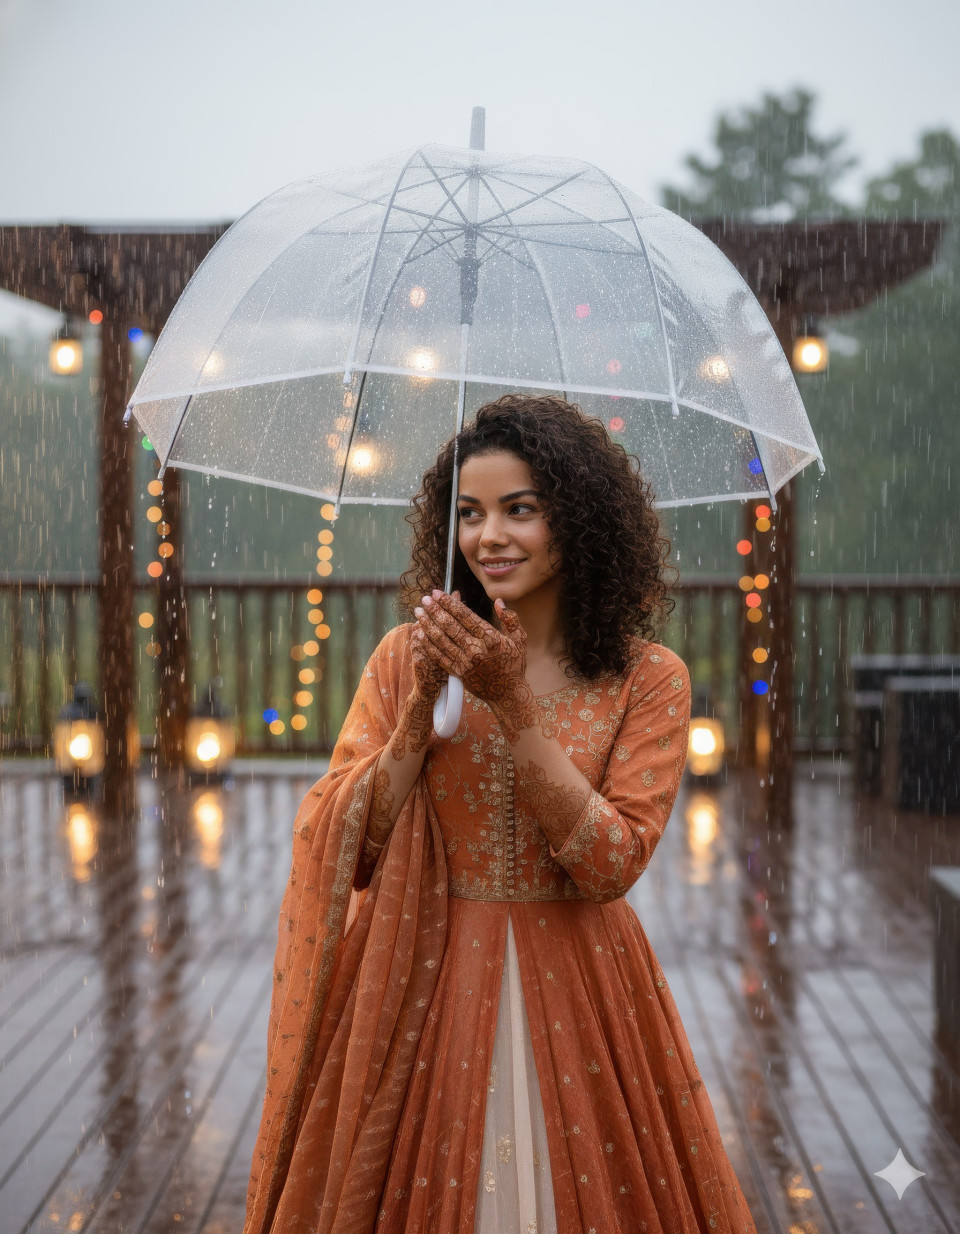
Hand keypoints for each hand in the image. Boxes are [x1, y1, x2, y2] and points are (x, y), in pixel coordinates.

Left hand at [415, 591, 537, 740]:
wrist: (508, 694)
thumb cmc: (514, 664)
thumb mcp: (520, 639)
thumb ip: (511, 619)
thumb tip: (499, 601)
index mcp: (491, 638)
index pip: (465, 616)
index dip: (449, 603)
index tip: (438, 594)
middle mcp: (476, 649)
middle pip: (450, 626)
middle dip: (435, 610)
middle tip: (424, 599)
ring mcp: (465, 663)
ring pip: (441, 640)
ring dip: (428, 624)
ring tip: (418, 613)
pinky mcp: (458, 673)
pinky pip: (439, 657)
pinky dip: (428, 645)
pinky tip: (420, 634)